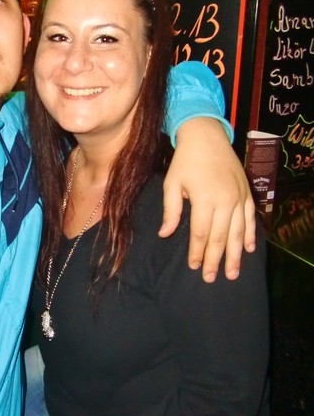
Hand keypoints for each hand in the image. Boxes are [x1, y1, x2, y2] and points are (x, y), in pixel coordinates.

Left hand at [160, 117, 255, 282]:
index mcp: (205, 199)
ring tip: (232, 273)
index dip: (198, 253)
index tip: (194, 267)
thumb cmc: (185, 160)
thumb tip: (165, 234)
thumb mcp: (171, 183)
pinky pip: (251, 218)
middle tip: (212, 279)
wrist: (206, 136)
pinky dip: (251, 235)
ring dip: (235, 255)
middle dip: (215, 260)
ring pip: (239, 232)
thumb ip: (170, 210)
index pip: (201, 234)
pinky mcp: (246, 192)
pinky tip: (249, 250)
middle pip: (220, 238)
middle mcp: (225, 200)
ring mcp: (239, 197)